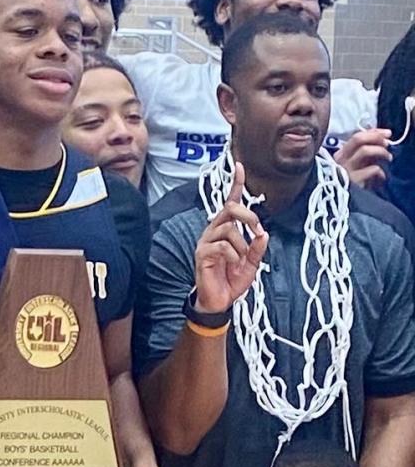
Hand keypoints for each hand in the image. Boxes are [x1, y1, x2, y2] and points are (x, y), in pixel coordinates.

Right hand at [195, 162, 268, 313]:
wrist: (218, 301)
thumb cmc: (232, 280)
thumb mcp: (253, 264)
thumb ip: (258, 248)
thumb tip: (264, 233)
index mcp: (226, 229)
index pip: (230, 202)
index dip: (235, 184)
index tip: (240, 165)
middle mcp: (214, 231)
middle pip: (230, 208)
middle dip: (248, 216)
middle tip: (258, 230)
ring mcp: (206, 241)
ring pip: (229, 229)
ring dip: (242, 245)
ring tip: (241, 260)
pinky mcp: (202, 254)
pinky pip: (222, 246)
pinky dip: (233, 256)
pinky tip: (232, 264)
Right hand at [334, 128, 391, 188]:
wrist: (338, 203)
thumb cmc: (350, 183)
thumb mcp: (355, 165)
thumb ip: (364, 152)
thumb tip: (381, 137)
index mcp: (340, 154)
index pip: (356, 136)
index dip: (374, 133)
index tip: (387, 134)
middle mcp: (340, 160)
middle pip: (358, 139)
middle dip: (376, 138)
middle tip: (387, 144)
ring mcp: (345, 170)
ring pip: (365, 151)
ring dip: (381, 152)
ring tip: (388, 158)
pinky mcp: (352, 181)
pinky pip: (372, 169)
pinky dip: (381, 172)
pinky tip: (381, 178)